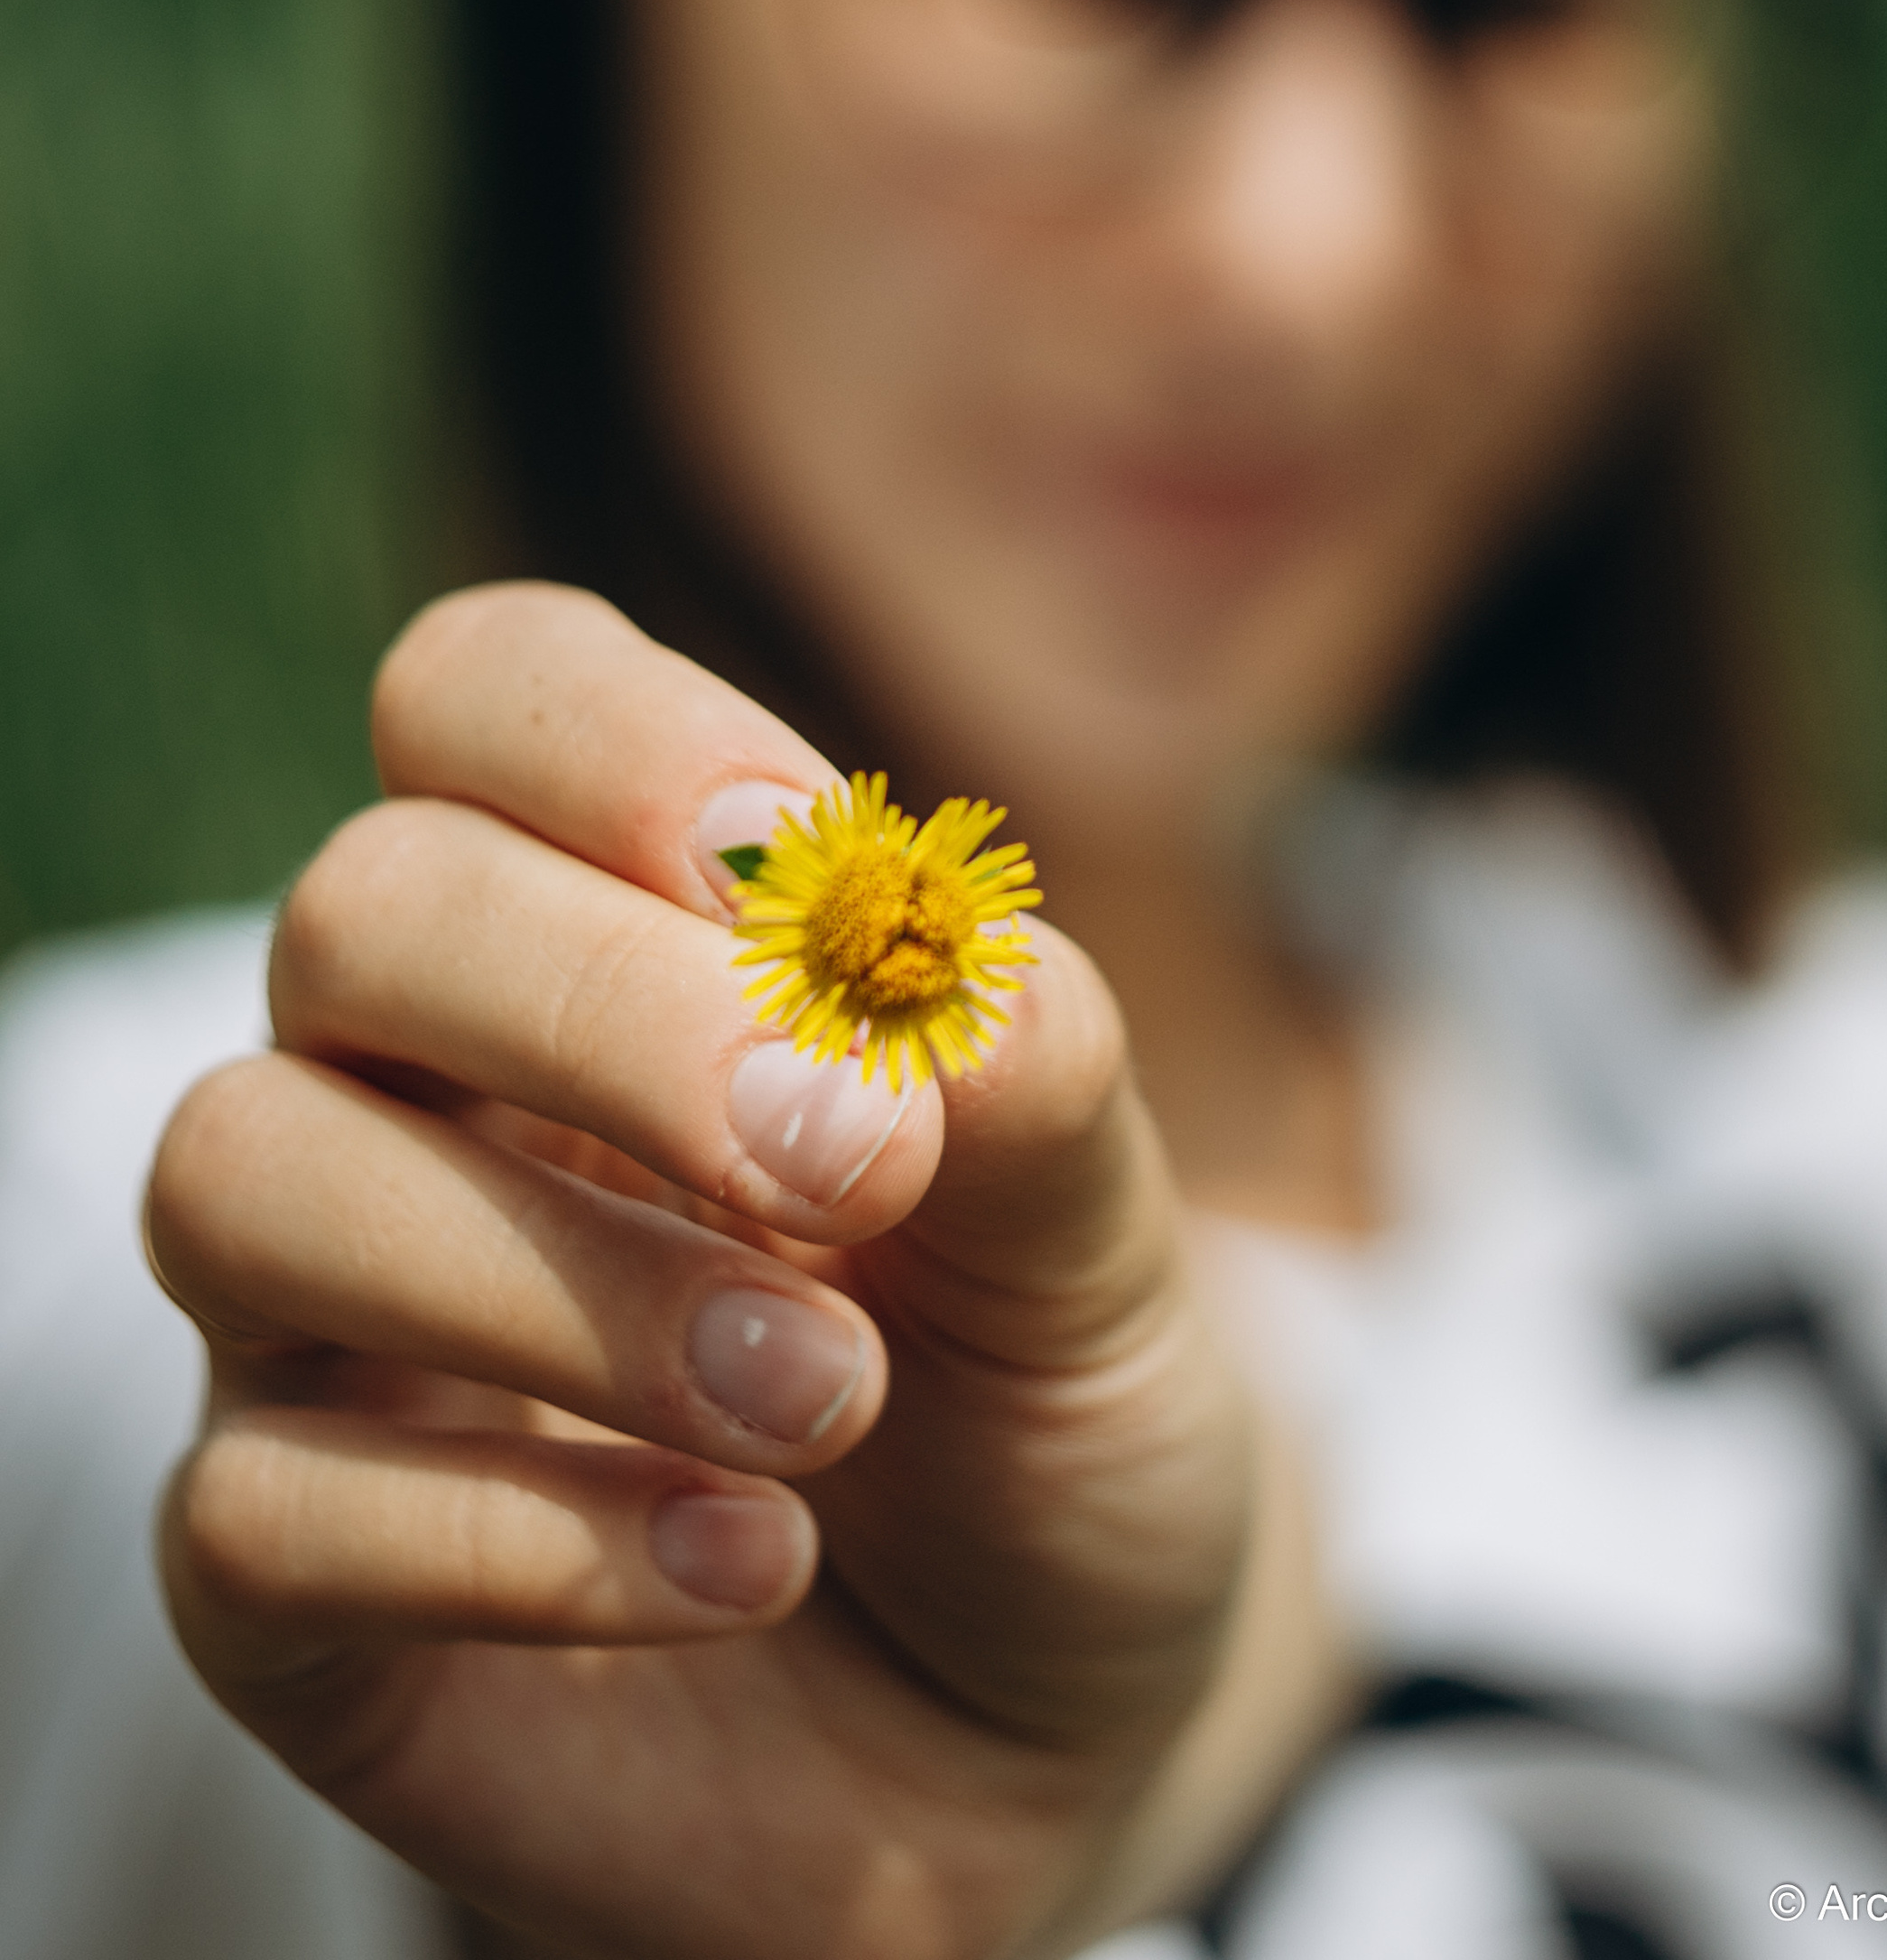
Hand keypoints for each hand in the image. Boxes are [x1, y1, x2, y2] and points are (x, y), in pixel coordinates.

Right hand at [147, 585, 1323, 1959]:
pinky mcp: (289, 1590)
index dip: (616, 741)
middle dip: (605, 1010)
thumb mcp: (1101, 1242)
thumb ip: (1034, 1079)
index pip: (480, 693)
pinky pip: (257, 1507)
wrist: (1046, 1734)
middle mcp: (424, 1086)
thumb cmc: (1041, 1412)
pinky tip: (750, 1568)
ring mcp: (329, 1329)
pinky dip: (518, 1539)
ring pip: (244, 1172)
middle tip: (854, 1161)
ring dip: (560, 1281)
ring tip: (831, 1402)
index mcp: (606, 924)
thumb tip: (924, 951)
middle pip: (362, 909)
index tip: (812, 874)